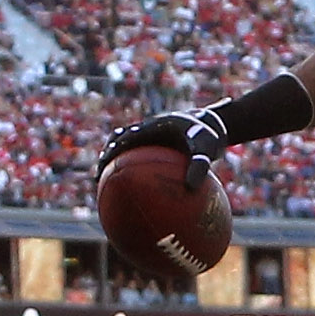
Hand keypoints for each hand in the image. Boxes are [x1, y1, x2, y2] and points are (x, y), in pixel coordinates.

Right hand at [100, 106, 228, 183]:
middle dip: (106, 160)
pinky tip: (140, 193)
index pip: (120, 140)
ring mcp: (151, 136)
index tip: (100, 172)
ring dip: (117, 162)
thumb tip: (192, 189)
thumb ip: (200, 166)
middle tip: (98, 181)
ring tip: (111, 188)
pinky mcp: (157, 143)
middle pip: (117, 143)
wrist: (215, 122)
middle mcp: (147, 130)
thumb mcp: (207, 150)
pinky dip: (136, 169)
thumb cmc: (209, 135)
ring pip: (126, 148)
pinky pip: (141, 156)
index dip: (108, 155)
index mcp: (151, 128)